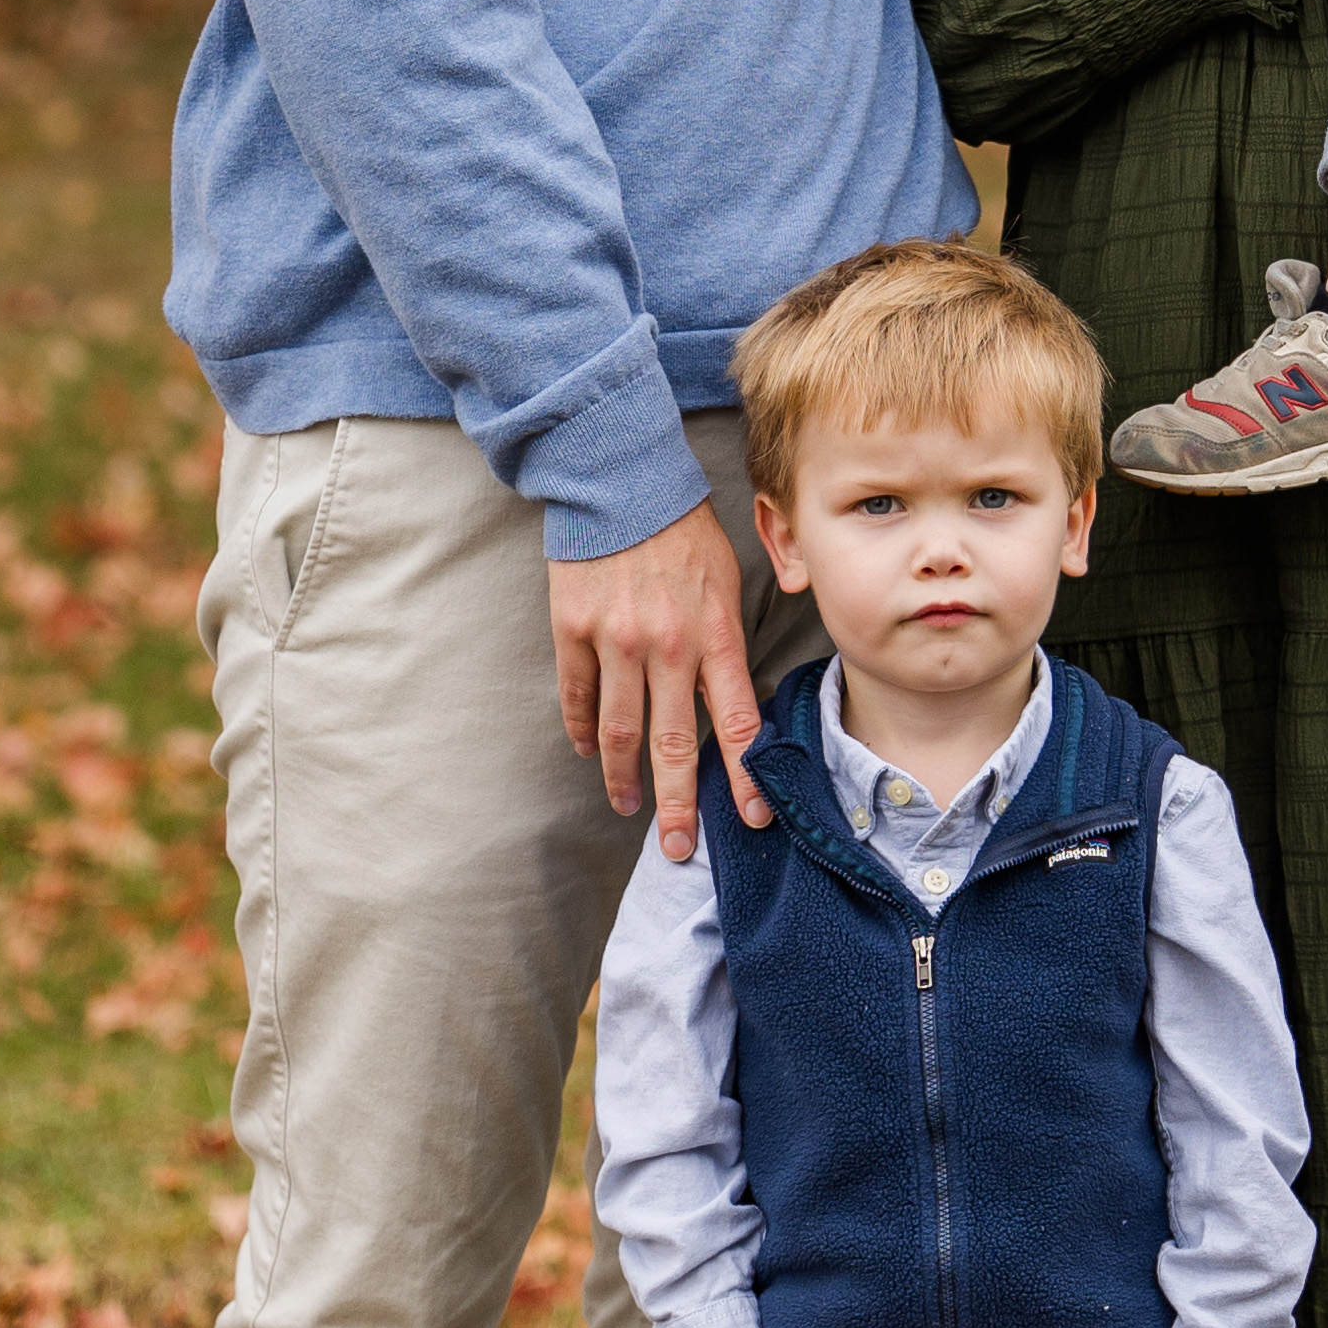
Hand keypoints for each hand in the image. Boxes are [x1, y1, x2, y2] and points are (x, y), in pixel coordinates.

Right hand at [549, 498, 766, 862]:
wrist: (620, 479)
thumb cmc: (683, 528)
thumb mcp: (729, 574)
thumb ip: (732, 636)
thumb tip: (741, 693)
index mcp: (714, 633)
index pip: (738, 720)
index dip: (745, 776)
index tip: (753, 817)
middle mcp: (667, 645)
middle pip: (674, 744)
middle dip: (680, 804)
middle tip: (679, 848)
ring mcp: (615, 640)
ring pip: (618, 732)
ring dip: (622, 778)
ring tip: (628, 806)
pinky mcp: (573, 629)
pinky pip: (577, 696)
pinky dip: (582, 730)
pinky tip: (589, 751)